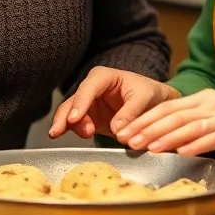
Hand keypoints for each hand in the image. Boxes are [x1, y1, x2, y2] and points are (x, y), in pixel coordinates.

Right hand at [49, 67, 179, 140]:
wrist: (155, 102)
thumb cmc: (149, 93)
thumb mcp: (144, 98)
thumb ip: (131, 112)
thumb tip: (117, 130)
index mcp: (104, 77)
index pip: (89, 87)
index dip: (81, 102)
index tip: (75, 118)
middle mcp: (92, 88)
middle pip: (74, 100)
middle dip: (65, 116)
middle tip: (59, 130)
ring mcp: (89, 104)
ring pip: (71, 114)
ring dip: (69, 126)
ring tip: (82, 135)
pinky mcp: (90, 119)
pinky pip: (76, 125)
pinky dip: (70, 131)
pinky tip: (61, 137)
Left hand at [118, 89, 214, 165]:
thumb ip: (198, 125)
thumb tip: (169, 139)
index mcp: (205, 99)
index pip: (168, 108)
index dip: (144, 120)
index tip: (124, 131)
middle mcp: (214, 103)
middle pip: (174, 114)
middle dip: (147, 128)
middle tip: (127, 140)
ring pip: (191, 125)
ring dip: (166, 136)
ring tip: (147, 147)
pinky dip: (197, 143)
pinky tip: (181, 152)